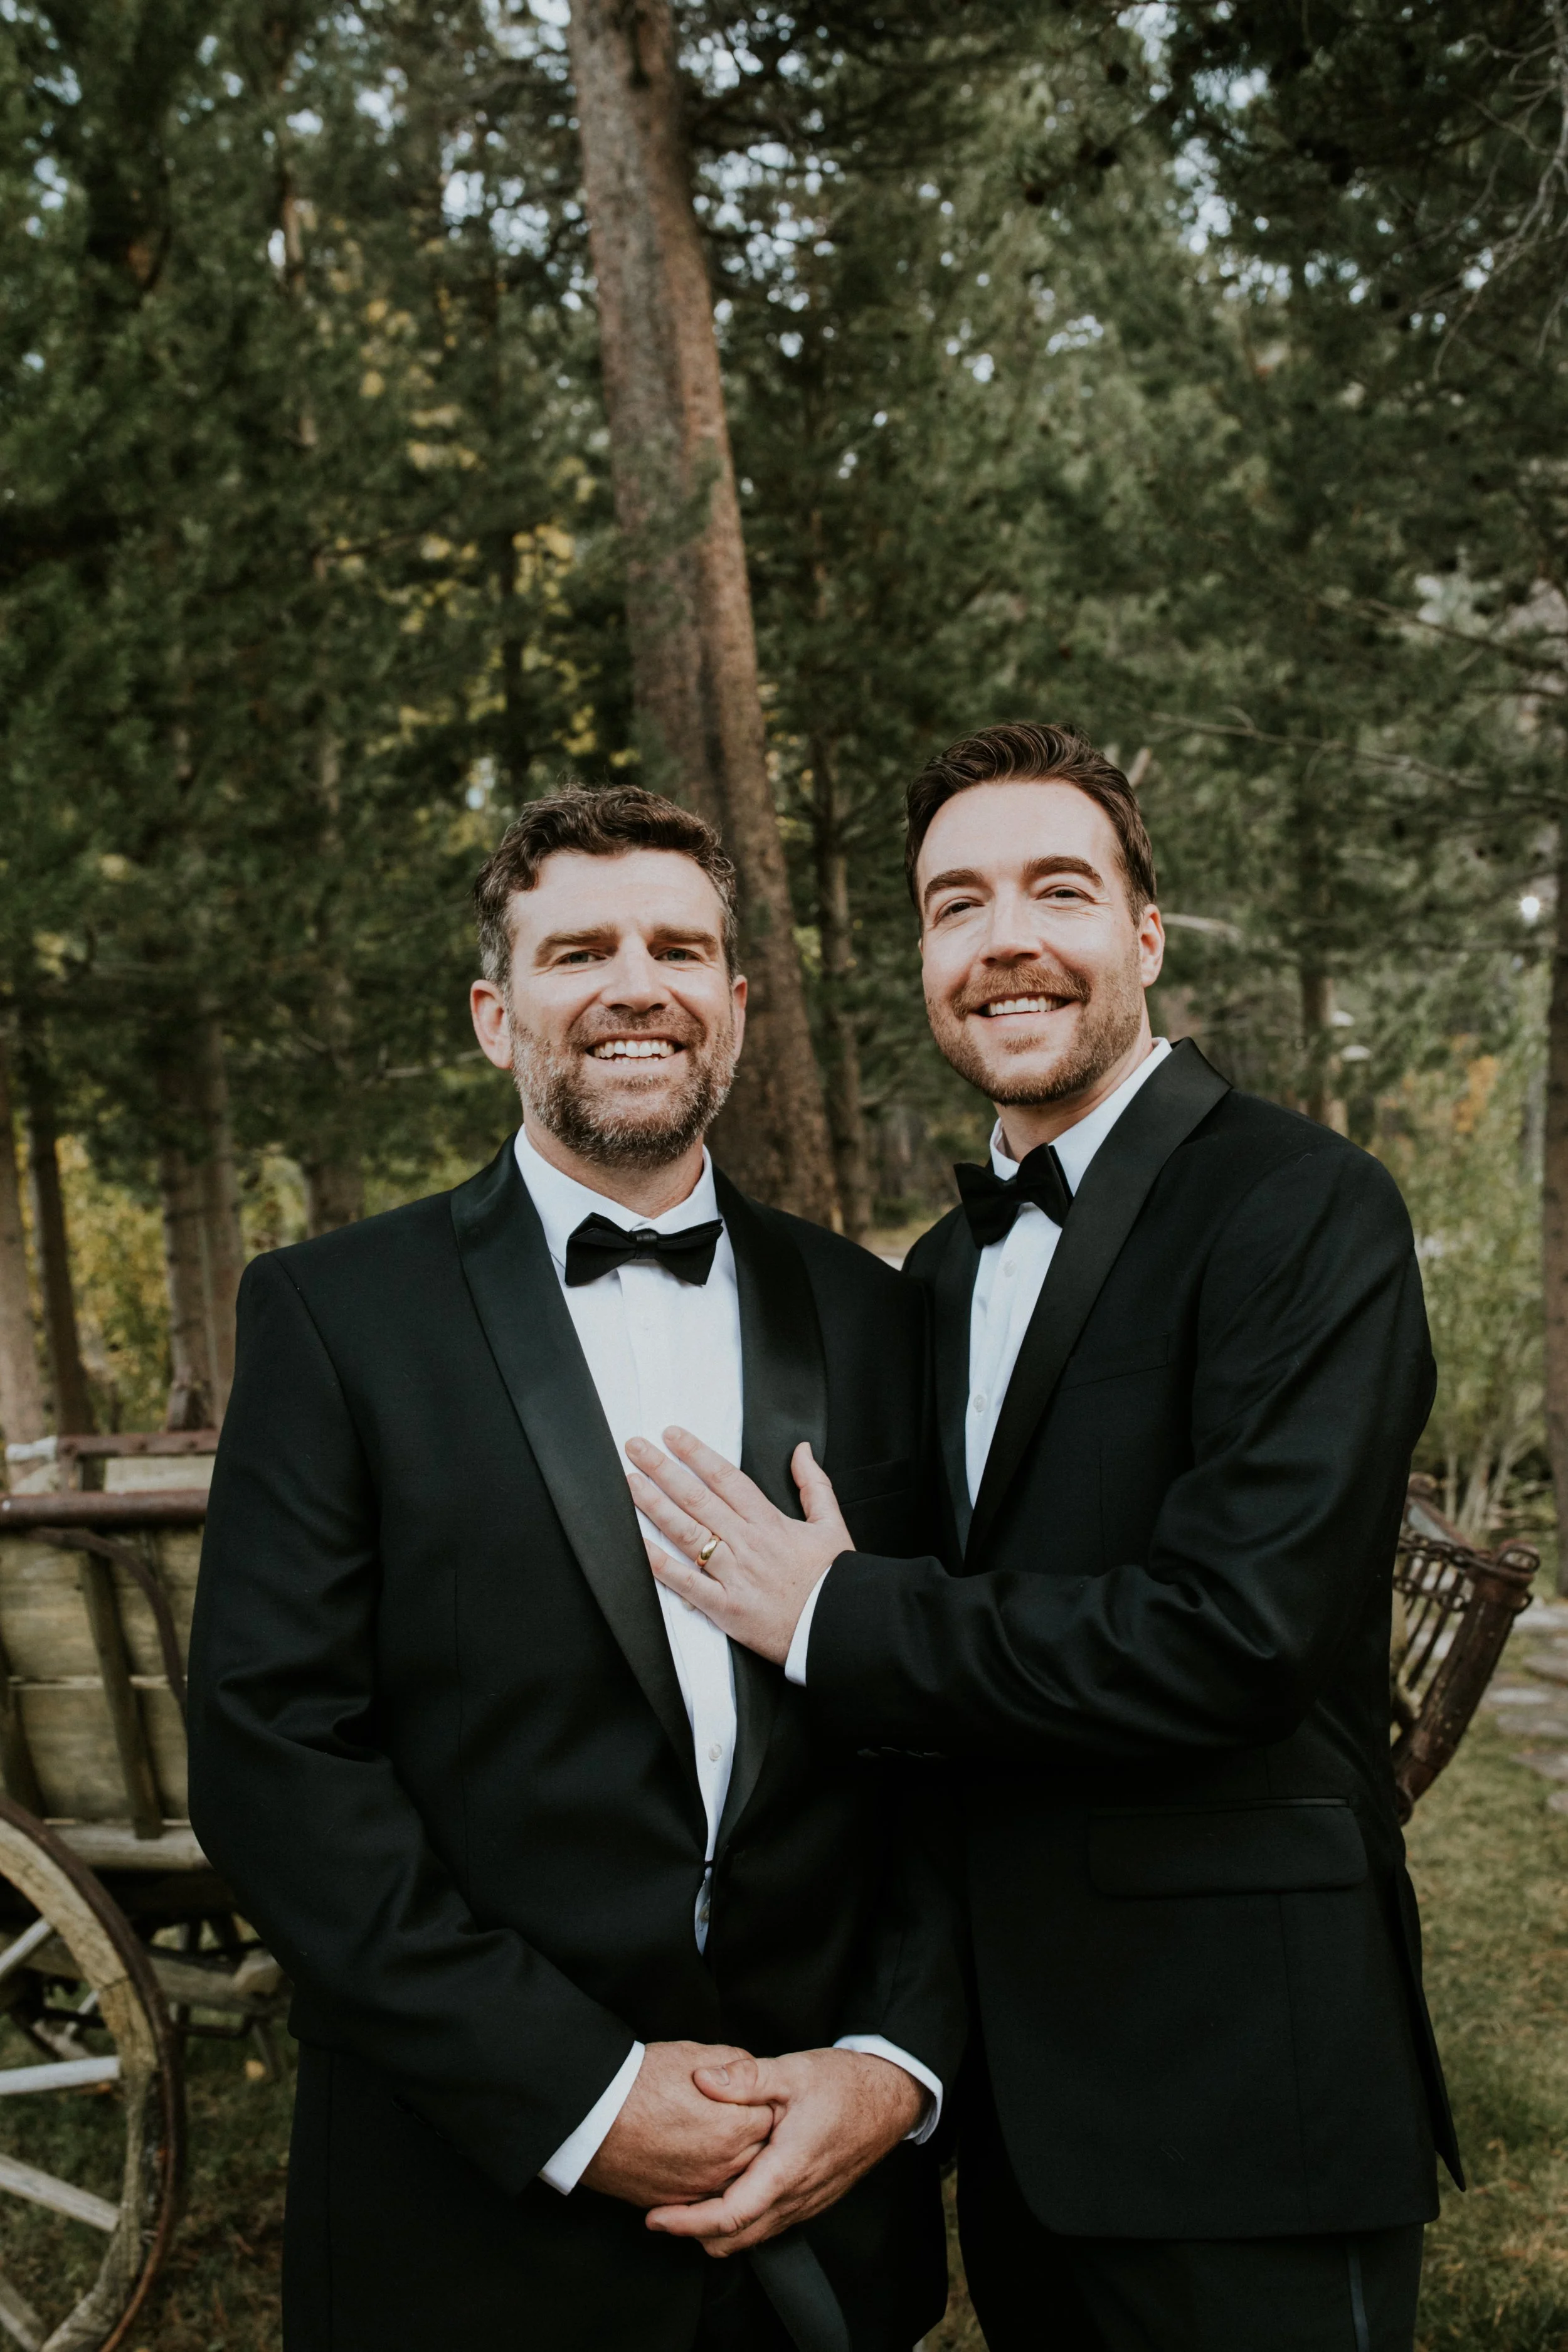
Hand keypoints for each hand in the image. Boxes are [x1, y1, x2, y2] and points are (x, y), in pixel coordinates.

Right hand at [581, 2041, 773, 2206]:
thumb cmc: (640, 2081)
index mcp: (733, 2128)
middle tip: (741, 2115)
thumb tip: (750, 2072)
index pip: (772, 2119)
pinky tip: (699, 2159)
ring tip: (719, 2136)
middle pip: (760, 2155)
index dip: (764, 2103)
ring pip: (736, 2181)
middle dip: (756, 2135)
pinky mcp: (675, 2202)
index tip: (756, 2095)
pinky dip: (710, 2181)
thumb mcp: (693, 2055)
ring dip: (735, 2161)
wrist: (591, 2117)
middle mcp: (722, 2167)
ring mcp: (698, 2190)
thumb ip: (734, 2064)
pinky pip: (706, 2197)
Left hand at [625, 1429, 851, 1664]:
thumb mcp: (832, 1525)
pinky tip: (639, 1545)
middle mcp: (747, 1543)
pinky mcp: (726, 1607)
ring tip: (631, 1484)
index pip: (726, 1479)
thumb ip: (814, 1485)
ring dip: (655, 1506)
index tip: (672, 1436)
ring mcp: (734, 1575)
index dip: (696, 1454)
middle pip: (698, 1498)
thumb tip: (801, 1450)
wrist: (839, 1628)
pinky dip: (660, 1564)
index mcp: (770, 1522)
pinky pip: (687, 1582)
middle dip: (664, 1470)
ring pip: (687, 1533)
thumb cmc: (833, 1580)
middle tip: (636, 1448)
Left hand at [645, 2048, 923, 2252]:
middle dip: (693, 2233)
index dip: (688, 2222)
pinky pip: (769, 2226)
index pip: (730, 2216)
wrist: (888, 2099)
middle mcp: (797, 2197)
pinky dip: (740, 2222)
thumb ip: (744, 2076)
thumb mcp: (792, 2070)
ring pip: (752, 2237)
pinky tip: (724, 2193)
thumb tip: (701, 2080)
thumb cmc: (843, 2084)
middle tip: (661, 2212)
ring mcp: (806, 2204)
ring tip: (685, 2204)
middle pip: (735, 2240)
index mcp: (787, 2169)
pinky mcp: (811, 2201)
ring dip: (716, 2230)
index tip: (655, 2217)